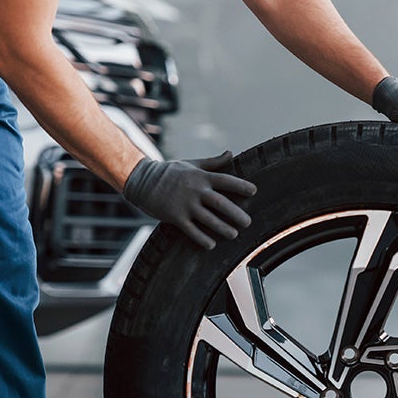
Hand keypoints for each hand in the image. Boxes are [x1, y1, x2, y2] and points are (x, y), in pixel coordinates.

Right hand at [123, 151, 255, 249]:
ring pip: (208, 219)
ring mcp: (185, 204)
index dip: (240, 185)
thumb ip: (213, 162)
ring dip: (222, 228)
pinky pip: (191, 230)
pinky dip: (202, 238)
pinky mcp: (175, 217)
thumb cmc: (170, 172)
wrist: (143, 180)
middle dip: (236, 213)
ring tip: (234, 234)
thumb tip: (231, 153)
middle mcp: (195, 190)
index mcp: (201, 176)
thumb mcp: (192, 164)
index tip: (254, 191)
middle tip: (248, 223)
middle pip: (220, 203)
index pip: (225, 180)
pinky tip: (211, 244)